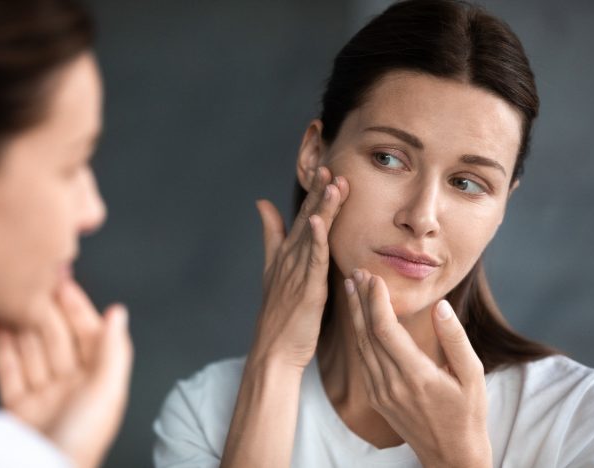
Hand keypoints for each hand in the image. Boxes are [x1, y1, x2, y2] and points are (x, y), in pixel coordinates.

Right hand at [0, 280, 132, 467]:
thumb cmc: (83, 440)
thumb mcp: (106, 392)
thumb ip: (113, 350)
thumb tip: (119, 312)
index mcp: (100, 380)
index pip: (90, 334)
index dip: (77, 307)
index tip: (64, 282)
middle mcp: (74, 386)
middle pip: (59, 339)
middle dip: (47, 311)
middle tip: (34, 283)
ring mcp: (46, 396)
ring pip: (33, 351)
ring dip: (23, 324)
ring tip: (13, 298)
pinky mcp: (20, 408)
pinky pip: (11, 371)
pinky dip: (4, 348)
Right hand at [251, 166, 348, 370]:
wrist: (273, 350)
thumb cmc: (278, 314)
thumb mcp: (272, 269)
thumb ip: (270, 235)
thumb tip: (262, 203)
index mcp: (287, 254)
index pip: (303, 217)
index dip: (314, 193)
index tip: (325, 169)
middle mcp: (290, 259)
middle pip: (307, 219)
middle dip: (318, 192)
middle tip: (328, 165)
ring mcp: (297, 273)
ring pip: (312, 235)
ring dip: (321, 208)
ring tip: (331, 183)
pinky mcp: (306, 289)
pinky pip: (313, 261)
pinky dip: (316, 240)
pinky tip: (318, 221)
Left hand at [345, 269, 490, 467]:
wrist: (451, 456)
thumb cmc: (467, 414)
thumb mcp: (473, 376)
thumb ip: (455, 340)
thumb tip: (440, 306)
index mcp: (416, 376)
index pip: (385, 330)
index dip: (376, 301)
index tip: (374, 277)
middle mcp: (392, 384)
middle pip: (367, 334)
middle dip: (360, 300)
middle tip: (357, 273)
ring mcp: (380, 393)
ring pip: (360, 346)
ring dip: (354, 315)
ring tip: (351, 288)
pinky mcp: (376, 398)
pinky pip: (362, 360)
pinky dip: (358, 335)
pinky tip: (357, 319)